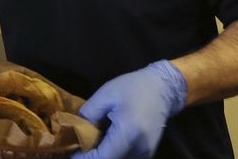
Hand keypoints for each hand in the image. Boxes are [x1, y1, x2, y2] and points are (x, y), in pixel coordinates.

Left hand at [72, 60, 186, 158]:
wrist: (163, 88)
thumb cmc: (133, 87)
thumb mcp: (106, 94)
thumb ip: (89, 114)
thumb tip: (77, 131)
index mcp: (128, 132)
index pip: (103, 157)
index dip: (85, 158)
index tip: (74, 152)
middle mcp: (139, 148)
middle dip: (93, 157)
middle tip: (81, 146)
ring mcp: (146, 153)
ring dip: (105, 155)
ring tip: (93, 143)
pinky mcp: (148, 154)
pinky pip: (126, 158)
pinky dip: (114, 154)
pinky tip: (108, 142)